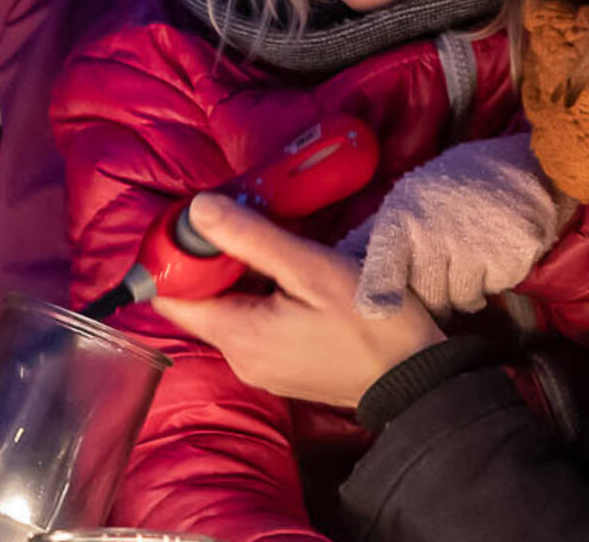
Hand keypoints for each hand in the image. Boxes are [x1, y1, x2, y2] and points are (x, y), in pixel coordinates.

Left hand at [151, 194, 445, 408]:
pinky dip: (258, 299)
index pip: (171, 296)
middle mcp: (238, 359)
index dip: (175, 257)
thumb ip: (252, 238)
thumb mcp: (311, 269)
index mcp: (237, 336)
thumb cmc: (371, 324)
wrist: (417, 380)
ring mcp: (260, 368)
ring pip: (227, 313)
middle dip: (211, 262)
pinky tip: (288, 278)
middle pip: (198, 302)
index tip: (200, 223)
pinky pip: (252, 327)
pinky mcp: (281, 370)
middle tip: (244, 224)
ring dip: (238, 279)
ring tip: (272, 245)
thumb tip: (198, 209)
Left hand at [337, 132, 571, 319]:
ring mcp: (475, 245)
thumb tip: (339, 267)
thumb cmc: (448, 193)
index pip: (386, 264)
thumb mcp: (405, 204)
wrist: (515, 169)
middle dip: (433, 294)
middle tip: (441, 268)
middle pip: (427, 297)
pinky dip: (491, 280)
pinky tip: (490, 252)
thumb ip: (376, 241)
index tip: (373, 311)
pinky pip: (492, 289)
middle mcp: (435, 233)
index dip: (379, 290)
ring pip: (461, 300)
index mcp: (402, 219)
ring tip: (467, 256)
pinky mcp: (509, 255)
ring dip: (463, 290)